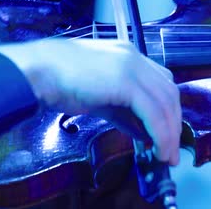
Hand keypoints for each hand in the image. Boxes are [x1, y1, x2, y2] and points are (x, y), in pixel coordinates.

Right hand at [0, 39, 180, 165]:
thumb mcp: (99, 97)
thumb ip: (123, 111)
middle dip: (174, 123)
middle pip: (168, 92)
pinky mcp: (126, 81)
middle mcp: (135, 57)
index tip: (168, 132)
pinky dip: (160, 132)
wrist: (36, 72)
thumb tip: (143, 131)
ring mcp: (131, 66)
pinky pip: (152, 111)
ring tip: (167, 155)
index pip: (161, 82)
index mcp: (128, 56)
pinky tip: (158, 148)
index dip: (168, 109)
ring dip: (170, 132)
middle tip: (172, 149)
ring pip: (165, 102)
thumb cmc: (59, 82)